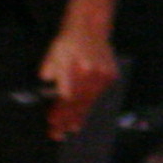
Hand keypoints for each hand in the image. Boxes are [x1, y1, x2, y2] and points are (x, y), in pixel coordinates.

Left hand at [39, 18, 118, 140]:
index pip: (67, 98)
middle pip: (79, 103)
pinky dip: (89, 103)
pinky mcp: (111, 76)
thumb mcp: (53, 55)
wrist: (90, 27)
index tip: (53, 124)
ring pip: (90, 100)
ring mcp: (103, 76)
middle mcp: (92, 74)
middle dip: (68, 120)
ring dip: (80, 115)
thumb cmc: (68, 41)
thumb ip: (51, 73)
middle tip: (59, 134)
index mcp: (77, 69)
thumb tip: (53, 92)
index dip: (60, 112)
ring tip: (72, 129)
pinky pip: (98, 94)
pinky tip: (83, 113)